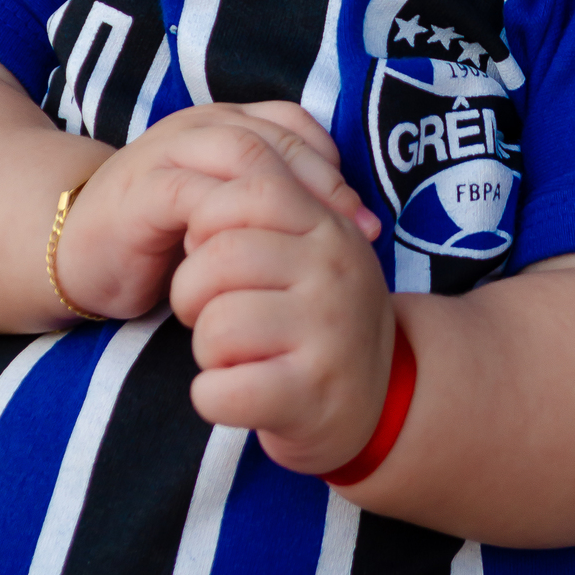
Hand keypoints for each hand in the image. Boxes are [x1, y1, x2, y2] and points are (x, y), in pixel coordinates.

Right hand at [55, 102, 376, 320]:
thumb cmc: (159, 237)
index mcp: (223, 126)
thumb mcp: (225, 214)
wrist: (74, 249)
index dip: (334, 166)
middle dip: (323, 182)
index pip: (293, 127)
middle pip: (274, 137)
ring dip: (283, 195)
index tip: (364, 219)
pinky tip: (252, 254)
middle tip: (355, 232)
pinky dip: (227, 220)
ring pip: (239, 153)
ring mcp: (166, 153)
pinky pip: (190, 193)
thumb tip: (347, 226)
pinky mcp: (139, 190)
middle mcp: (198, 129)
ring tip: (313, 240)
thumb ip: (270, 204)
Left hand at [170, 157, 393, 476]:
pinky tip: (235, 393)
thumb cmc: (319, 314)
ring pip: (216, 325)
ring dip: (206, 347)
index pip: (251, 190)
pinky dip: (211, 397)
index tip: (210, 251)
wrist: (384, 399)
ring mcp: (328, 334)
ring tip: (233, 355)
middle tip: (210, 313)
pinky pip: (220, 390)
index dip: (208, 219)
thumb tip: (207, 176)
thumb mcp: (311, 249)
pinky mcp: (309, 395)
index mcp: (329, 227)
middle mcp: (335, 272)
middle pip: (219, 258)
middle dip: (191, 290)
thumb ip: (271, 207)